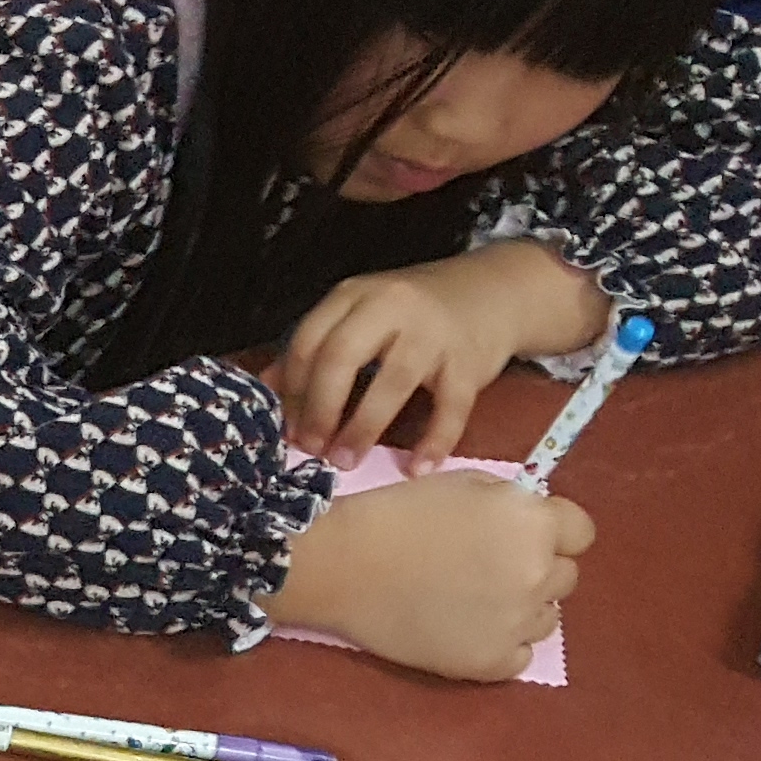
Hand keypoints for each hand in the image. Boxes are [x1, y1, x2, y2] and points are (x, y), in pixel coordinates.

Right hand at [266, 472, 592, 682]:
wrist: (343, 566)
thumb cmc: (398, 515)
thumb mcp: (465, 483)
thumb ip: (513, 503)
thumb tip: (532, 525)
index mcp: (534, 524)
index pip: (581, 533)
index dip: (553, 532)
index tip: (522, 536)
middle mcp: (538, 573)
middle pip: (565, 577)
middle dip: (534, 569)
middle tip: (486, 568)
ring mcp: (517, 623)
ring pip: (544, 618)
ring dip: (519, 608)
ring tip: (471, 600)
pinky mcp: (491, 662)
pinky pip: (519, 654)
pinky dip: (499, 643)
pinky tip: (464, 628)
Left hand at [271, 240, 610, 462]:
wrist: (494, 292)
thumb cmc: (415, 312)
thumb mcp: (361, 314)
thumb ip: (318, 346)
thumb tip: (266, 389)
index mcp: (355, 296)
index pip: (309, 340)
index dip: (293, 388)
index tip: (285, 428)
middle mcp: (392, 307)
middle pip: (341, 356)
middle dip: (320, 408)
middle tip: (309, 448)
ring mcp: (433, 334)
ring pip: (392, 382)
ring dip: (363, 427)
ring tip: (345, 461)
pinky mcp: (469, 362)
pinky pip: (451, 408)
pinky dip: (434, 441)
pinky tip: (416, 468)